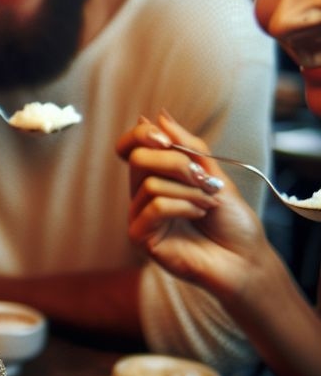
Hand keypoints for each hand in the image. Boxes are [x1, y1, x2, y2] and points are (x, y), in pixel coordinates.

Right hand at [115, 112, 267, 294]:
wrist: (245, 259)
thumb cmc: (231, 221)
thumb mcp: (214, 173)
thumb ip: (188, 146)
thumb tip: (159, 116)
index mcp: (157, 177)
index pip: (130, 147)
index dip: (140, 135)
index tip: (164, 138)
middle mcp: (143, 195)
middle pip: (138, 159)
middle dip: (175, 161)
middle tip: (202, 176)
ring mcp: (140, 217)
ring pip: (150, 184)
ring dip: (189, 191)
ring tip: (209, 202)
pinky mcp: (141, 238)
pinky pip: (156, 207)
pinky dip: (184, 207)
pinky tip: (199, 215)